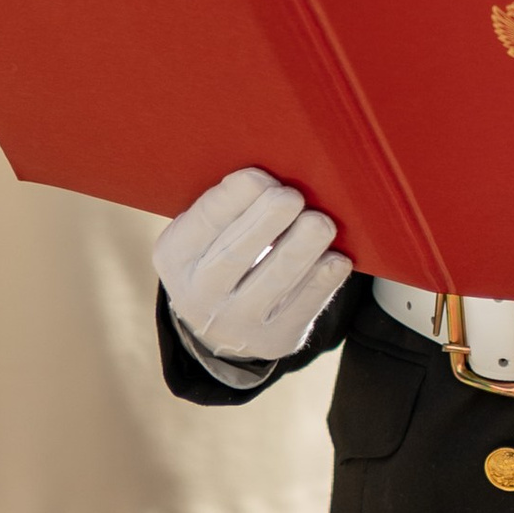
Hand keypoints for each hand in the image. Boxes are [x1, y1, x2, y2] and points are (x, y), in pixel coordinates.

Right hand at [155, 168, 347, 362]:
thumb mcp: (203, 234)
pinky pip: (303, 307)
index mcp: (176, 257)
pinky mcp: (275, 339)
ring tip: (321, 223)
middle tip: (291, 196)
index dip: (233, 198)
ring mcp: (238, 323)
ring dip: (301, 248)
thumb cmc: (220, 253)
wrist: (223, 326)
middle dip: (267, 221)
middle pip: (236, 254)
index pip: (204, 223)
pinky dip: (322, 281)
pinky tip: (336, 259)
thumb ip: (225, 207)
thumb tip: (272, 173)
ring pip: (274, 282)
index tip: (260, 176)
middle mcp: (199, 295)